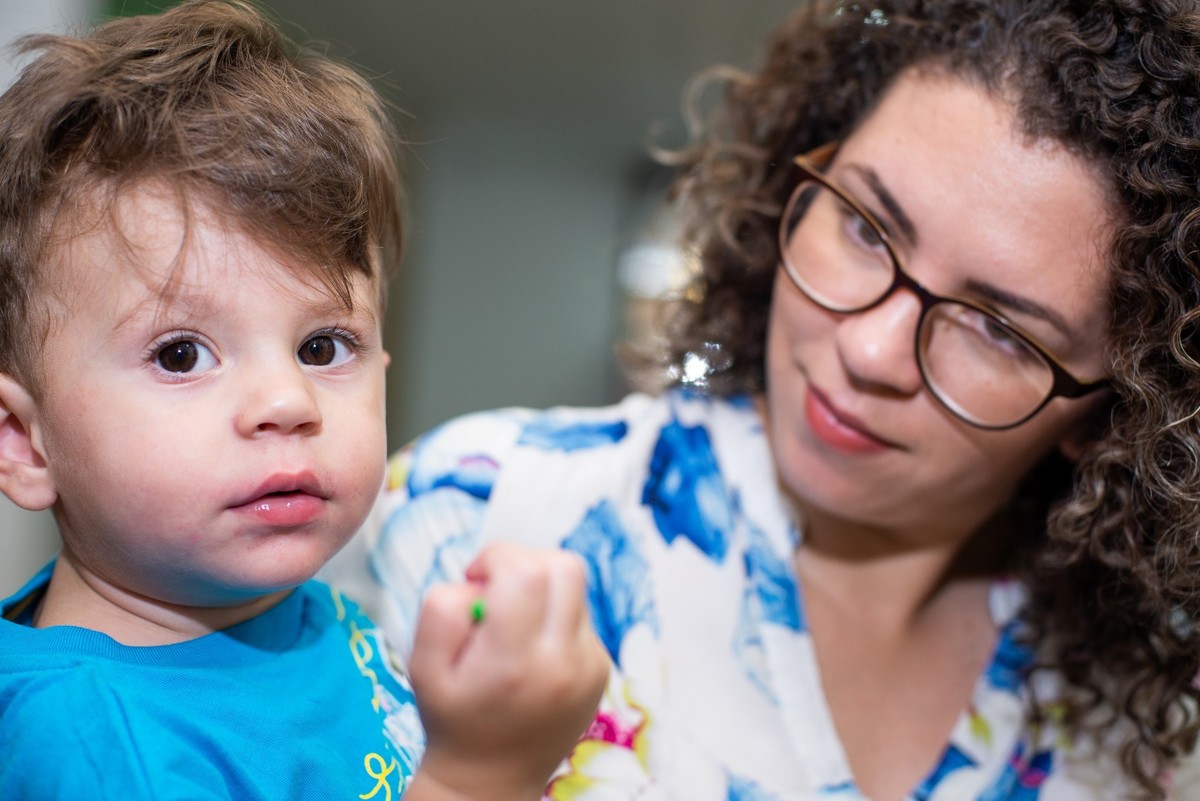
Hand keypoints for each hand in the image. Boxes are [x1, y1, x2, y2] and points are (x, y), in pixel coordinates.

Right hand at [406, 541, 608, 800]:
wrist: (491, 779)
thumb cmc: (452, 716)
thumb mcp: (423, 665)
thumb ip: (442, 610)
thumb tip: (481, 582)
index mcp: (514, 660)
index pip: (526, 570)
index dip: (497, 558)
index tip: (476, 579)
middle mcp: (563, 661)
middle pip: (564, 566)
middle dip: (525, 562)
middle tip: (496, 592)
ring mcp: (589, 666)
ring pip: (574, 587)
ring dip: (541, 590)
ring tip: (514, 626)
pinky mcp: (601, 669)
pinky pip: (581, 616)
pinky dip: (554, 617)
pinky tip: (533, 651)